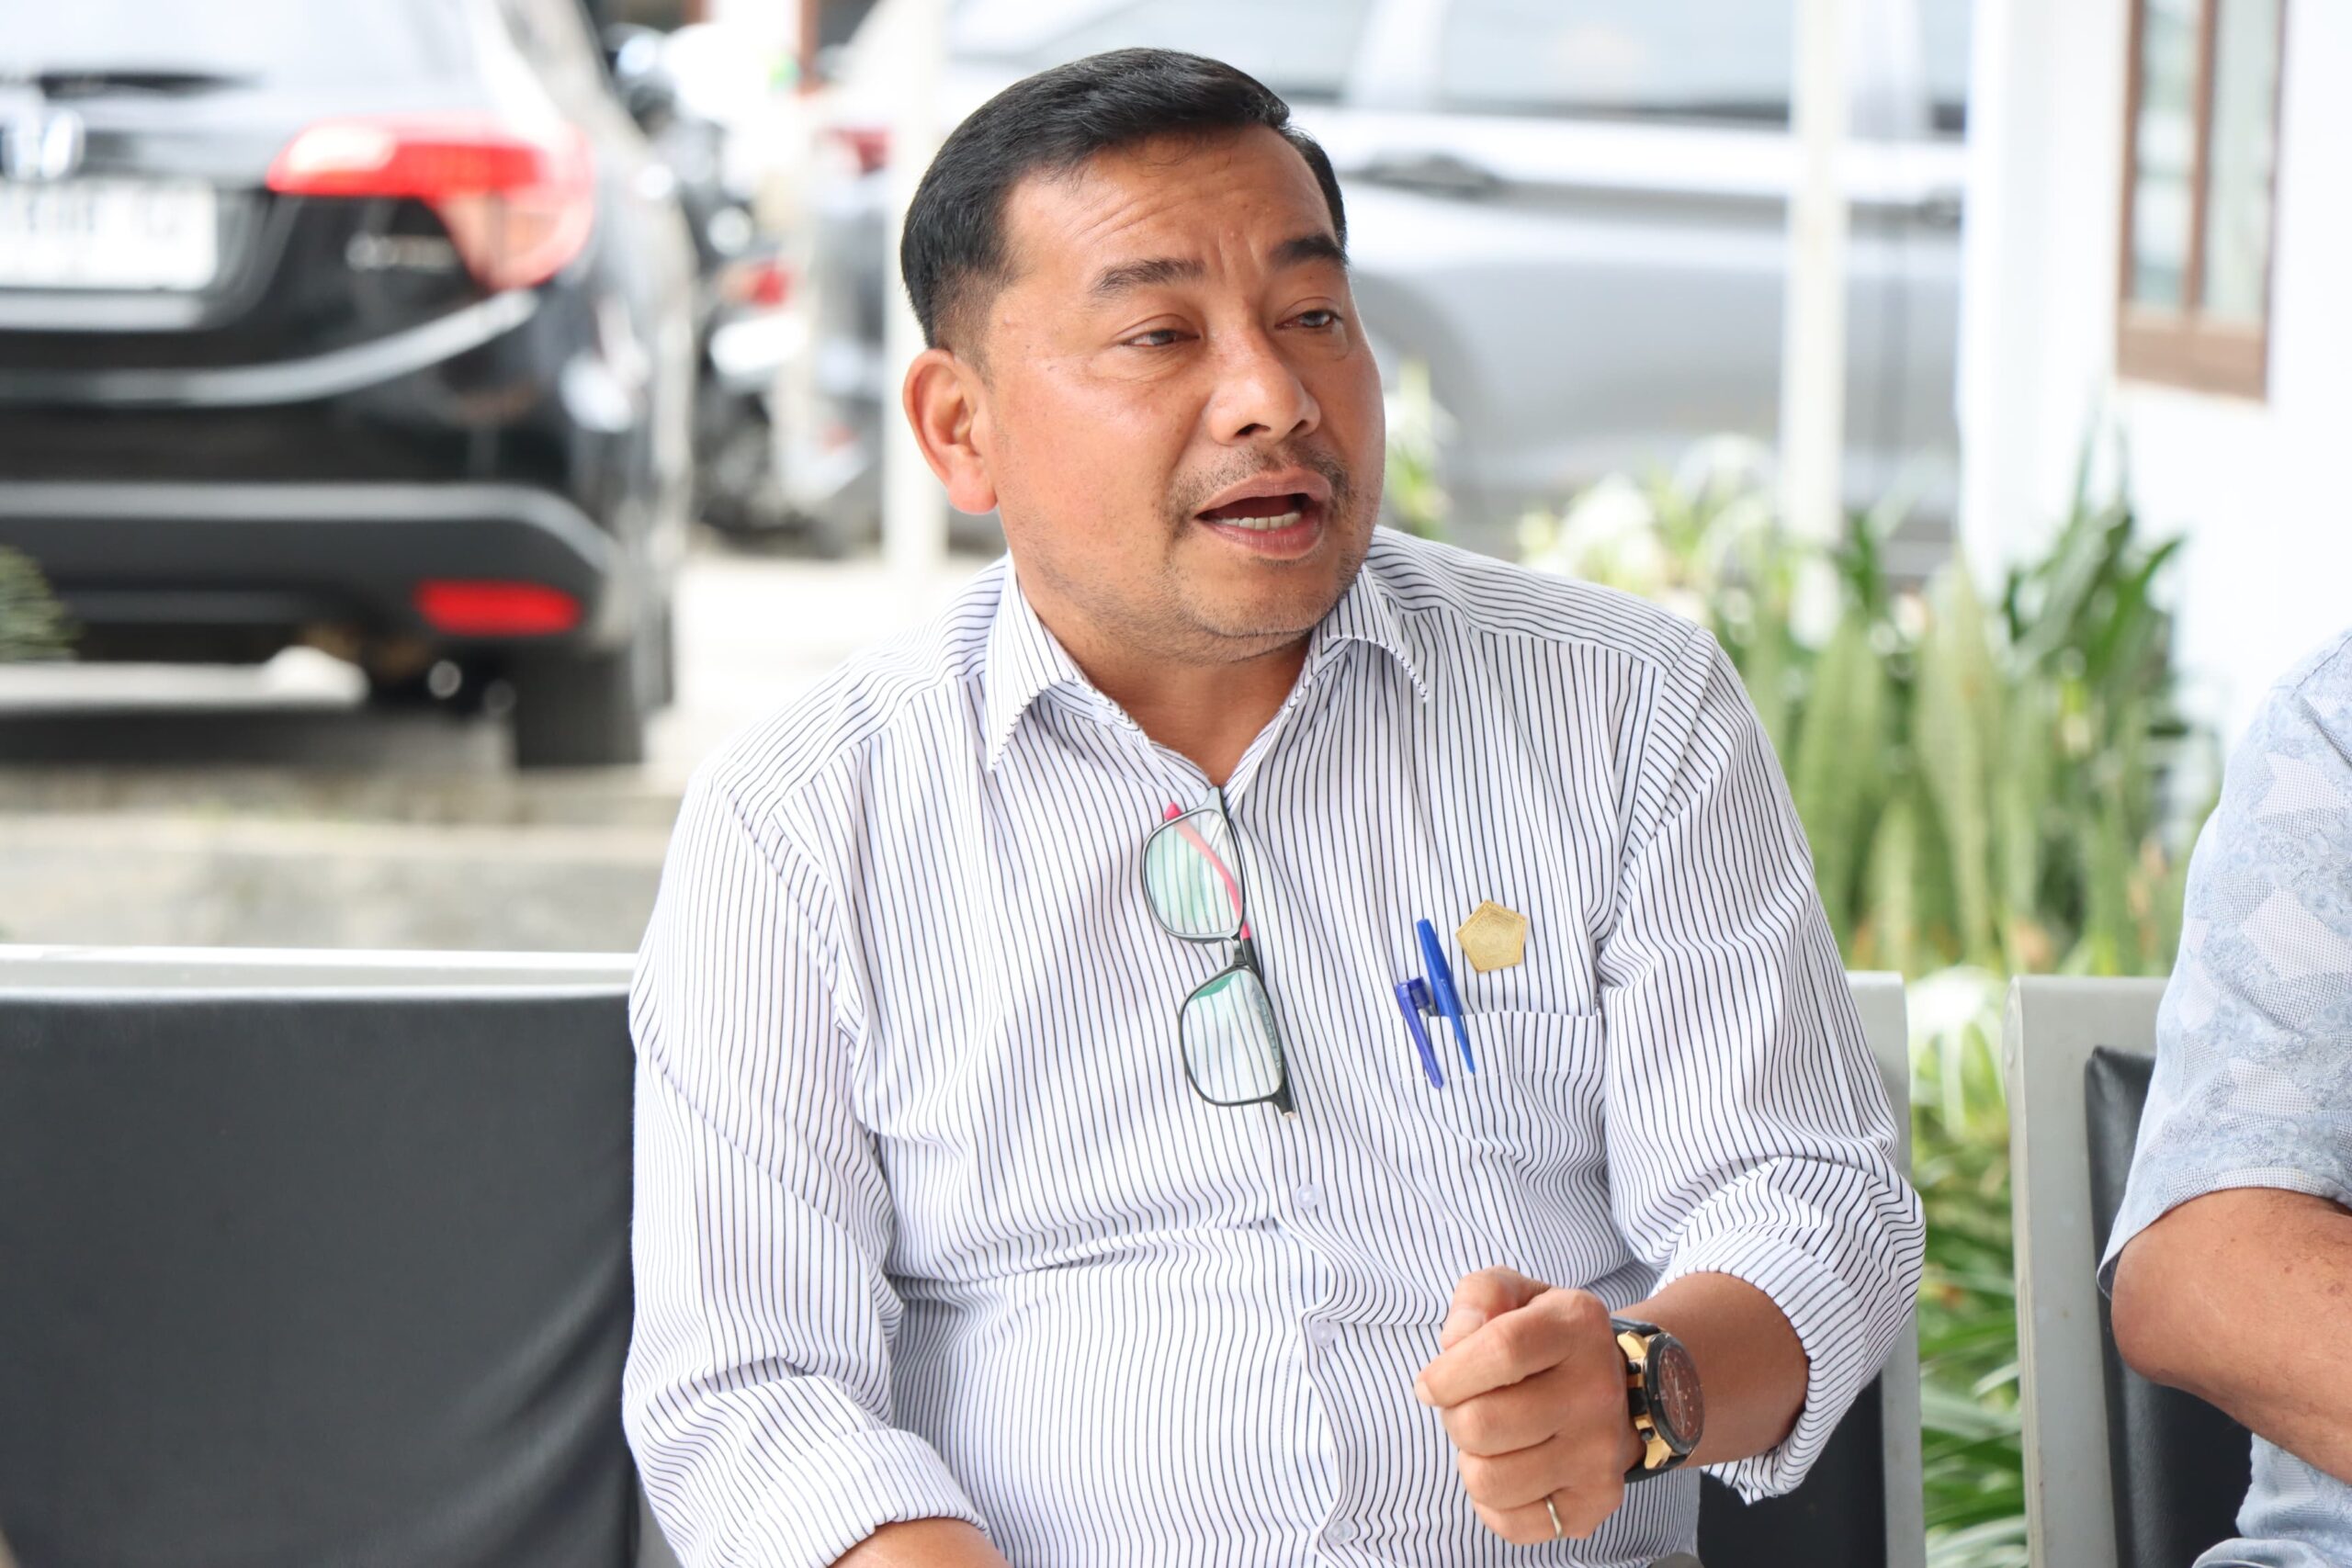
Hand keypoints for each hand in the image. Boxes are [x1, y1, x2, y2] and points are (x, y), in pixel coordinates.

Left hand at [1413, 1267, 1641, 1543]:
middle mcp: (1598, 1391)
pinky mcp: (1595, 1502)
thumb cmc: (1545, 1340)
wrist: (1619, 1387)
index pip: (1500, 1350)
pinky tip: (1511, 1467)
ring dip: (1471, 1459)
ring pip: (1489, 1479)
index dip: (1447, 1373)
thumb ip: (1478, 1297)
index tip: (1431, 1384)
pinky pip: (1511, 1523)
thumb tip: (1456, 1342)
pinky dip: (1492, 1501)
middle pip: (1482, 1423)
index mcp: (1577, 1326)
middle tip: (1468, 1406)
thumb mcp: (1514, 1294)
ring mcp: (1601, 1453)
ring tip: (1491, 1438)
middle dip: (1454, 1416)